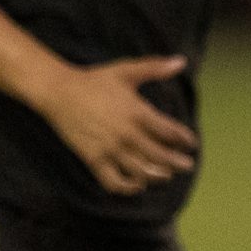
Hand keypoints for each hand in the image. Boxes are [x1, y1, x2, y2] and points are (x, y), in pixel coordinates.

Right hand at [38, 55, 200, 196]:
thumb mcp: (125, 70)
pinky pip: (114, 182)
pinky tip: (136, 185)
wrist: (59, 92)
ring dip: (158, 176)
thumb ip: (154, 67)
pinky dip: (128, 188)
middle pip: (161, 156)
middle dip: (178, 162)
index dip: (184, 139)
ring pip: (141, 172)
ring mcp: (110, 149)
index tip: (191, 144)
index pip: (170, 132)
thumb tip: (181, 62)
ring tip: (165, 176)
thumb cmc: (94, 80)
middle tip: (187, 165)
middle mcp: (126, 134)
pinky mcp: (93, 159)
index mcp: (137, 112)